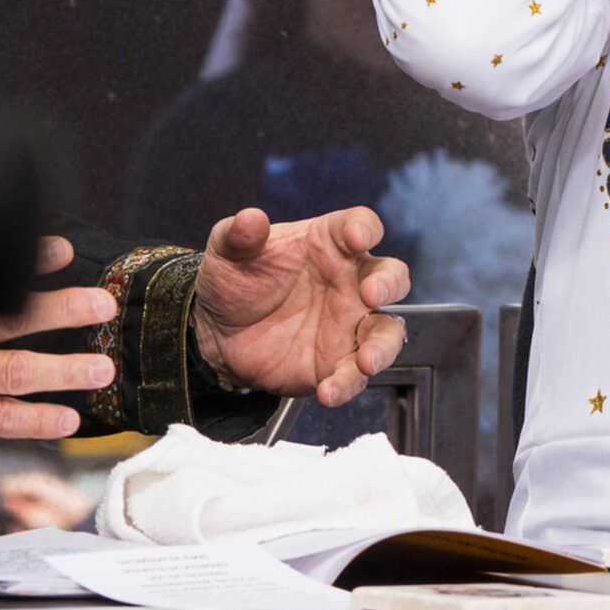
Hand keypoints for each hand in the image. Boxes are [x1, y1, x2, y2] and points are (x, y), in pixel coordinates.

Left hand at [190, 207, 411, 407]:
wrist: (218, 335)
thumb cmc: (234, 282)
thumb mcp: (227, 252)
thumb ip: (238, 234)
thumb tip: (250, 219)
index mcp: (329, 244)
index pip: (361, 225)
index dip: (365, 228)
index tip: (358, 237)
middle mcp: (350, 281)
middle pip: (391, 276)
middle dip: (390, 284)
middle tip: (373, 294)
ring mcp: (348, 323)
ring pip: (386, 330)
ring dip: (383, 346)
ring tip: (367, 361)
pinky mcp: (336, 361)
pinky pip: (354, 374)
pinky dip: (347, 384)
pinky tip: (328, 391)